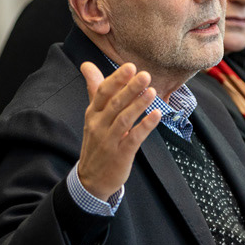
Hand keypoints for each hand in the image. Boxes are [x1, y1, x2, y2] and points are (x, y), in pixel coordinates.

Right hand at [77, 62, 161, 199]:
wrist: (91, 179)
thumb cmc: (97, 142)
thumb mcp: (93, 116)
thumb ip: (95, 90)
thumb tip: (87, 65)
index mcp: (93, 114)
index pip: (103, 93)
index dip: (117, 79)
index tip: (130, 67)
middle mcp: (99, 125)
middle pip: (114, 104)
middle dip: (130, 88)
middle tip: (144, 75)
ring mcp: (109, 141)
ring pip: (124, 120)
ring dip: (138, 105)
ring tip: (152, 92)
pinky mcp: (121, 154)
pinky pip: (133, 138)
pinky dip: (145, 126)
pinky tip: (156, 116)